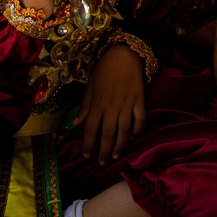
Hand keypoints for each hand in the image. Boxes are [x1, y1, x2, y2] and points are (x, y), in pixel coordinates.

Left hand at [73, 45, 145, 163]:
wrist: (126, 54)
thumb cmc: (105, 68)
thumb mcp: (91, 84)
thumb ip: (85, 105)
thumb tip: (76, 124)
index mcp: (98, 103)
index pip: (91, 129)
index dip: (88, 144)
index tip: (87, 155)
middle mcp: (112, 106)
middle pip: (107, 134)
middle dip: (103, 151)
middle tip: (101, 162)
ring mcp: (127, 104)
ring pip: (124, 131)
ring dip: (120, 146)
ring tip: (115, 156)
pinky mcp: (140, 101)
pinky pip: (140, 120)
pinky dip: (137, 131)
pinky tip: (132, 138)